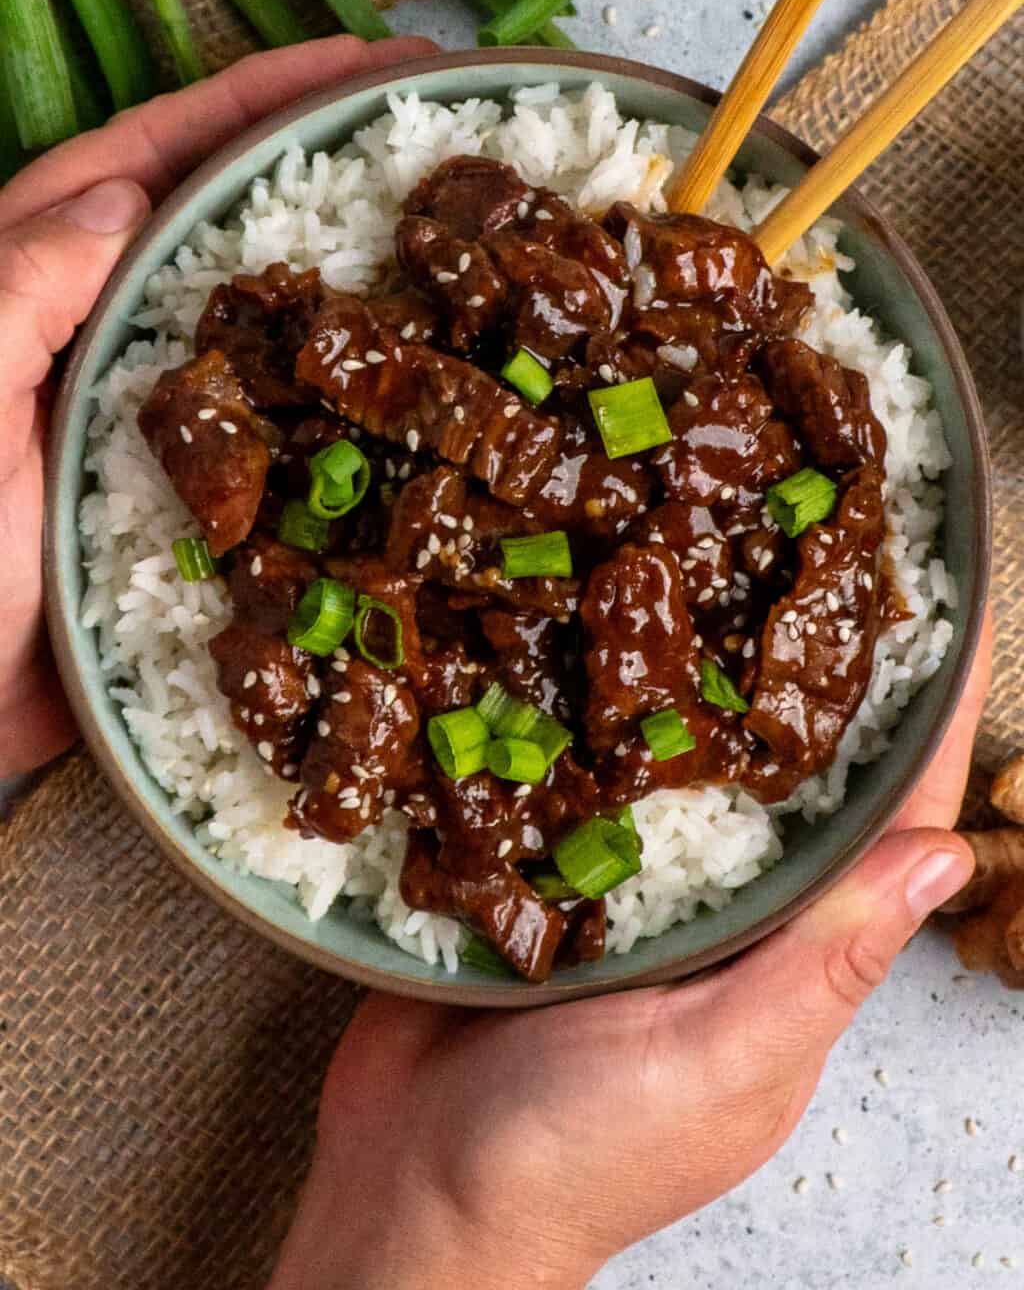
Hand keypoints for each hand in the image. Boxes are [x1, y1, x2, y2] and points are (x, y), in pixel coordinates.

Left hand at [0, 34, 435, 782]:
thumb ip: (19, 294)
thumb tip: (122, 197)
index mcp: (36, 283)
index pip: (157, 157)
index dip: (262, 99)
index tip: (370, 60)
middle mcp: (106, 334)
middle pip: (230, 223)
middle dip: (331, 169)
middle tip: (444, 136)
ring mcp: (158, 419)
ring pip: (271, 326)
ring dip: (355, 285)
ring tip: (457, 249)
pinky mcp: (194, 504)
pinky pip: (286, 437)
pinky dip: (352, 410)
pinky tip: (421, 398)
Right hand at [270, 614, 989, 1289]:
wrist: (413, 1185)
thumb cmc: (576, 1152)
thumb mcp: (722, 1063)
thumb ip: (825, 964)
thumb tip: (946, 856)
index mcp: (787, 959)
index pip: (885, 825)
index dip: (924, 723)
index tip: (944, 615)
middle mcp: (719, 912)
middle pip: (786, 773)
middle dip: (807, 671)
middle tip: (814, 549)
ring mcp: (626, 886)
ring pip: (678, 760)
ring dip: (696, 673)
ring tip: (707, 557)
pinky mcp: (538, 868)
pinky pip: (574, 775)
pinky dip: (585, 710)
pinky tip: (577, 634)